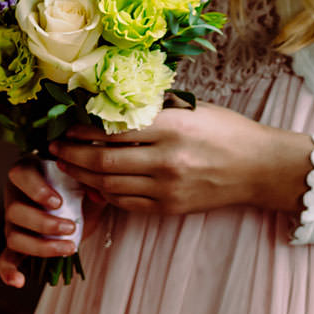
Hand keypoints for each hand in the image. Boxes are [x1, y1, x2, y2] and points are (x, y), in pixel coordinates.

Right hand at [0, 161, 81, 287]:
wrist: (82, 203)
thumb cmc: (79, 184)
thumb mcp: (88, 178)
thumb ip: (91, 180)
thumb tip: (97, 195)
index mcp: (28, 173)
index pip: (20, 176)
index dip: (36, 190)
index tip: (58, 202)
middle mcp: (15, 197)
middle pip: (14, 211)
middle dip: (43, 223)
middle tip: (71, 227)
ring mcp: (14, 223)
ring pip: (13, 237)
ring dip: (40, 247)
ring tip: (69, 248)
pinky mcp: (18, 245)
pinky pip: (6, 259)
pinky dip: (8, 271)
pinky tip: (18, 282)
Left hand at [48, 104, 313, 218]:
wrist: (260, 167)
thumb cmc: (226, 131)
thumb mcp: (193, 109)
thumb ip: (154, 110)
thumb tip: (111, 106)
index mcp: (172, 128)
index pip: (114, 130)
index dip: (82, 131)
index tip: (64, 127)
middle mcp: (167, 160)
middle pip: (103, 162)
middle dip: (71, 156)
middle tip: (53, 149)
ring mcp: (167, 188)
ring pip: (109, 186)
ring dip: (81, 176)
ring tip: (66, 165)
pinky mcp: (168, 208)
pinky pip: (125, 203)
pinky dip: (104, 194)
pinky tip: (92, 184)